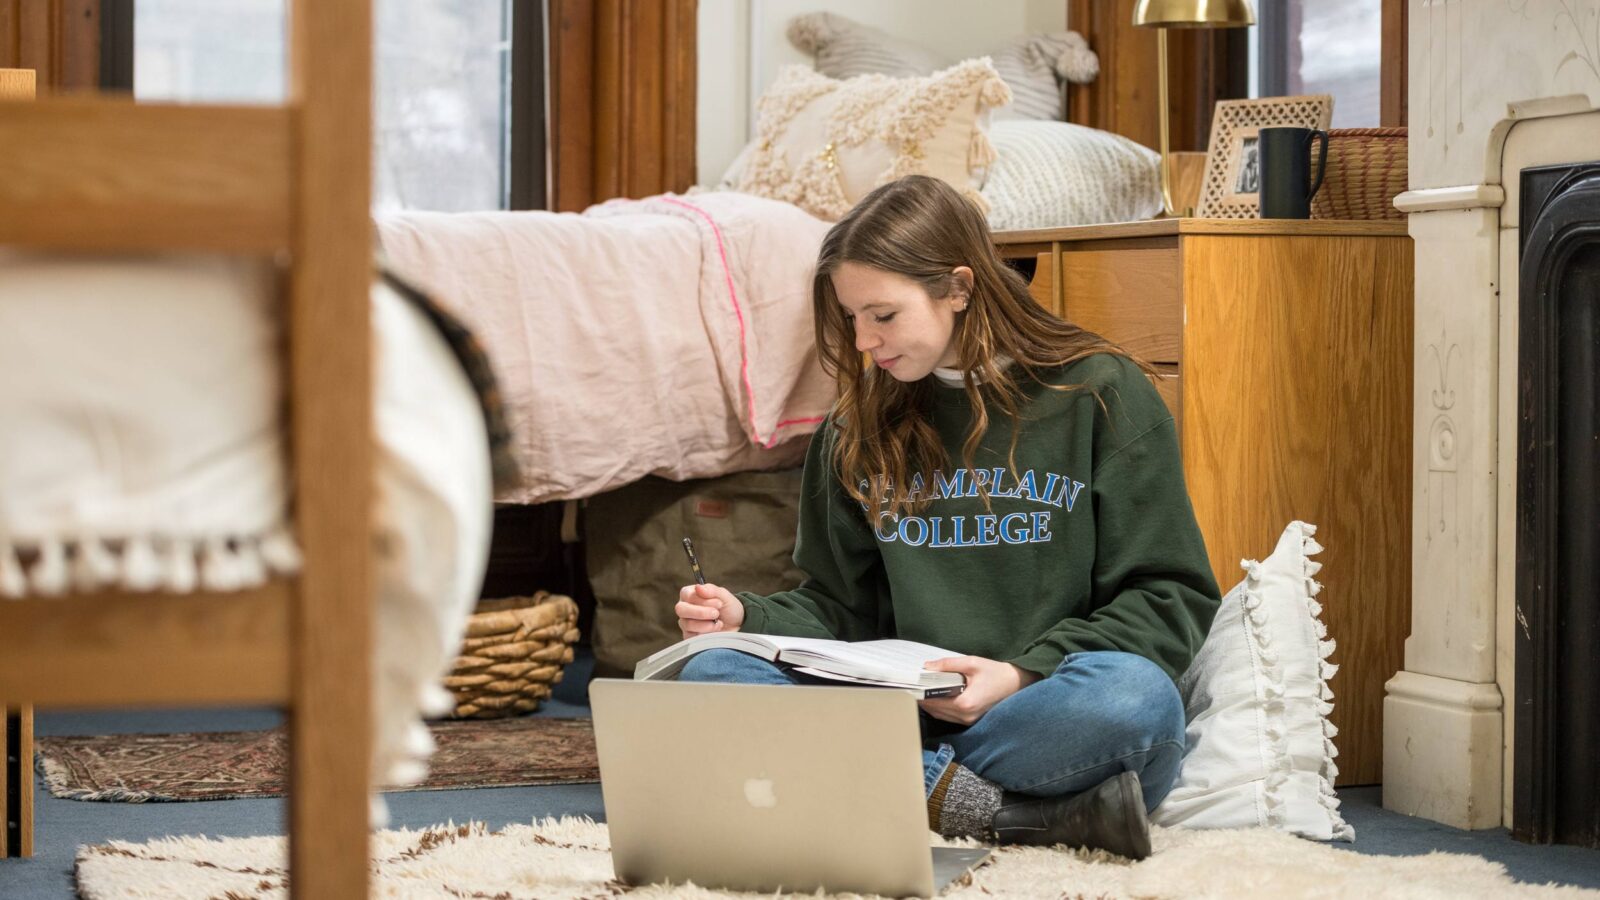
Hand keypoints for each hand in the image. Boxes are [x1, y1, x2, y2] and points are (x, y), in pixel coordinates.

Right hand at [675, 583, 744, 638]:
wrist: (737, 626)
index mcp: (690, 595)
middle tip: (716, 614)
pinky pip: (691, 637)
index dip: (702, 599)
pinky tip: (716, 631)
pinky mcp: (689, 637)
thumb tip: (698, 587)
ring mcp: (686, 623)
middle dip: (700, 612)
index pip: (687, 595)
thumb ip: (712, 590)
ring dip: (705, 624)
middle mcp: (685, 608)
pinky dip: (706, 634)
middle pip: (681, 609)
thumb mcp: (724, 596)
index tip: (719, 603)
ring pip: (687, 624)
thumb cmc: (728, 608)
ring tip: (719, 623)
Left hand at [918, 656, 1041, 725]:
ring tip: (920, 690)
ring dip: (930, 704)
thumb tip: (927, 666)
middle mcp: (966, 716)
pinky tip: (935, 696)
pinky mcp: (971, 720)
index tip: (908, 687)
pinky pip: (949, 716)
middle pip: (934, 710)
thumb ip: (948, 665)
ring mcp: (969, 721)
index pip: (934, 702)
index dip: (919, 694)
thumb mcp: (972, 663)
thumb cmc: (996, 673)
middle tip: (911, 686)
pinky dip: (940, 708)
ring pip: (940, 715)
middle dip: (922, 699)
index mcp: (965, 703)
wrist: (1017, 683)